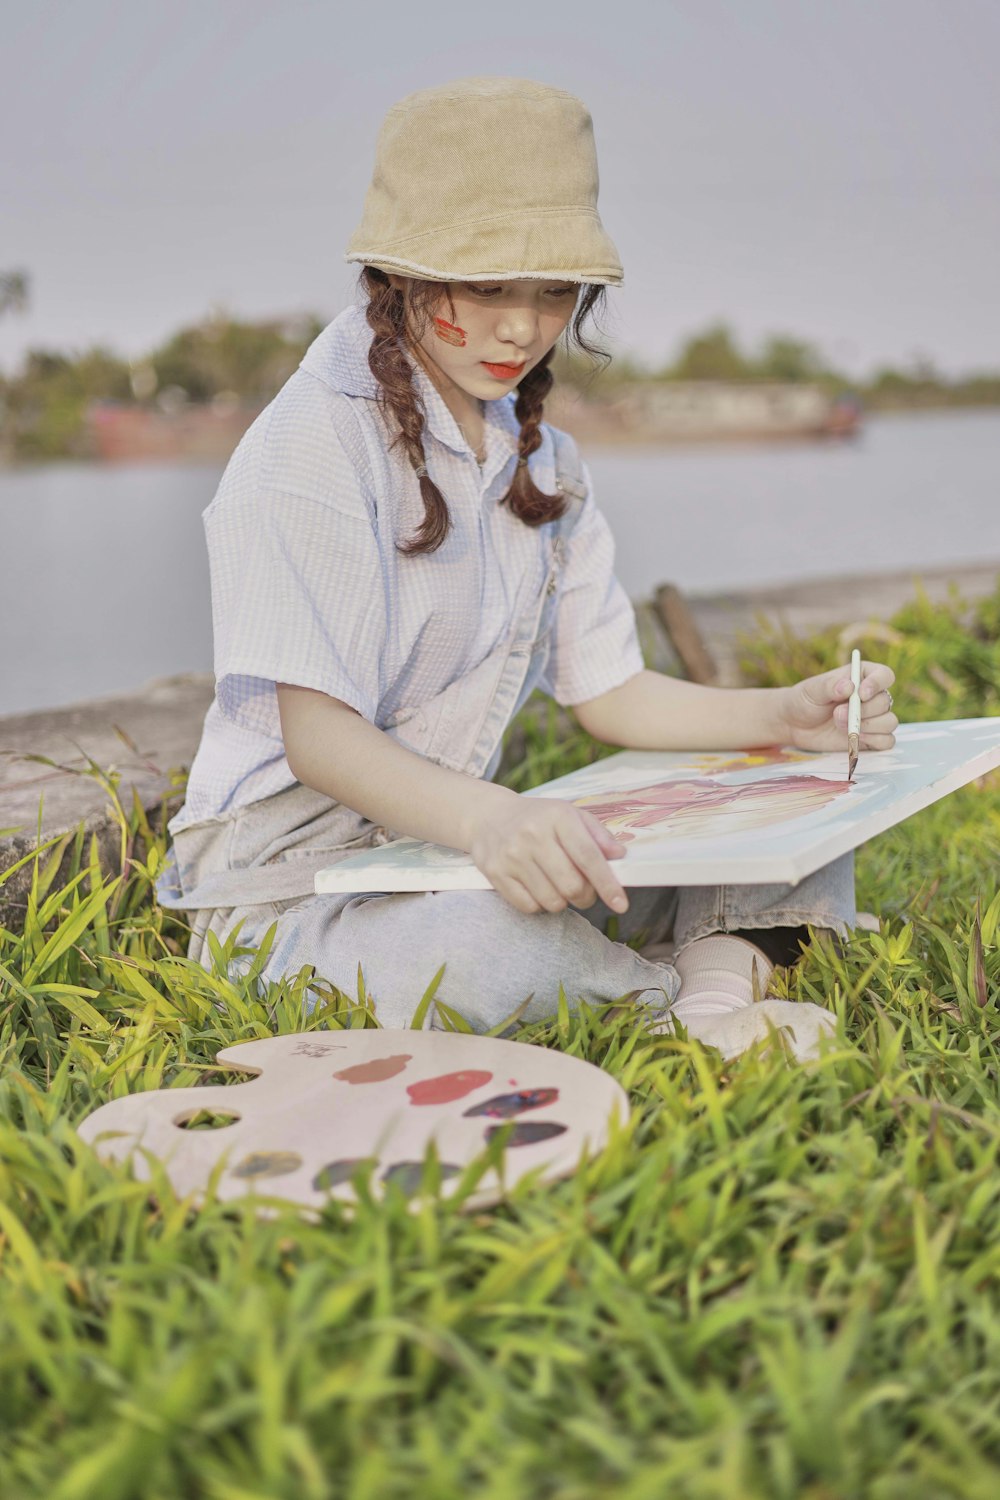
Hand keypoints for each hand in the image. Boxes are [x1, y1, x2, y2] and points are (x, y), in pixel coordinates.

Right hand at [467, 794, 628, 915]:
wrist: (489, 817)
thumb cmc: (538, 819)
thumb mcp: (570, 815)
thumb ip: (598, 835)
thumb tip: (620, 855)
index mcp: (557, 817)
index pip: (588, 856)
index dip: (607, 884)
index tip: (621, 904)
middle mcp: (532, 835)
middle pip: (572, 886)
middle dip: (586, 896)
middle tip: (584, 891)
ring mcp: (512, 856)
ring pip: (552, 901)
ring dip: (563, 902)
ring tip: (558, 886)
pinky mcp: (496, 873)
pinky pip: (529, 906)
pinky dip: (540, 904)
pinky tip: (539, 888)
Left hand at [773, 659, 897, 753]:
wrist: (795, 725)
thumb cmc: (805, 700)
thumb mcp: (813, 690)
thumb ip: (830, 686)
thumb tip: (850, 686)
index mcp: (862, 677)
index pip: (884, 675)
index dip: (877, 684)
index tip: (861, 694)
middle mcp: (872, 697)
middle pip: (885, 702)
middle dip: (863, 711)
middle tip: (837, 714)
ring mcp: (873, 718)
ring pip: (889, 722)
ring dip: (867, 727)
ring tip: (840, 726)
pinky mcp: (871, 738)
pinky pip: (887, 741)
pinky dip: (874, 741)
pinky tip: (855, 738)